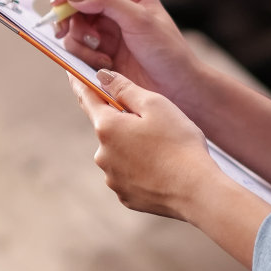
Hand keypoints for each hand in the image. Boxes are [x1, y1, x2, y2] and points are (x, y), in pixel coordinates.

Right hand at [50, 0, 205, 109]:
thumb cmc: (167, 51)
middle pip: (77, 3)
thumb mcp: (139, 20)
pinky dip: (84, 56)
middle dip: (71, 18)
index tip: (60, 1)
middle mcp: (115, 9)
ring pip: (74, 28)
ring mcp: (106, 31)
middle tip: (64, 31)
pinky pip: (78, 49)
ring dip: (81, 42)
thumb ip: (107, 2)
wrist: (177, 88)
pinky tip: (104, 64)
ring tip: (102, 56)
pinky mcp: (100, 53)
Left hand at [67, 69, 218, 220]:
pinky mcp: (126, 196)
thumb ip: (124, 88)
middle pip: (108, 127)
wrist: (197, 191)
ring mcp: (112, 178)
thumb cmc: (179, 143)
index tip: (73, 73)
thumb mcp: (155, 104)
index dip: (82, 83)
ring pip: (119, 152)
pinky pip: (128, 174)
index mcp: (107, 127)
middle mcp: (102, 154)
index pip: (87, 98)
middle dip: (124, 121)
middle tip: (154, 121)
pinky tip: (162, 168)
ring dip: (133, 146)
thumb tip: (101, 77)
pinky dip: (140, 168)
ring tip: (164, 149)